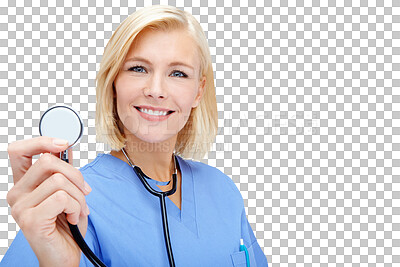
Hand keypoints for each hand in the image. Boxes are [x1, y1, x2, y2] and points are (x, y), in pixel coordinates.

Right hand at [6, 136, 91, 266]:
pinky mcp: (30, 220)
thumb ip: (63, 170)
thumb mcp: (68, 192)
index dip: (41, 141)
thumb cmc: (65, 225)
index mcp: (23, 184)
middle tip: (84, 191)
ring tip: (78, 210)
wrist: (64, 256)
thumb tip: (66, 146)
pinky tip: (72, 218)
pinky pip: (62, 197)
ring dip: (79, 196)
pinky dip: (76, 206)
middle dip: (76, 175)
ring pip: (59, 180)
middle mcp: (16, 193)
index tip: (63, 143)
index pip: (18, 150)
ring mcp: (20, 207)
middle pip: (48, 161)